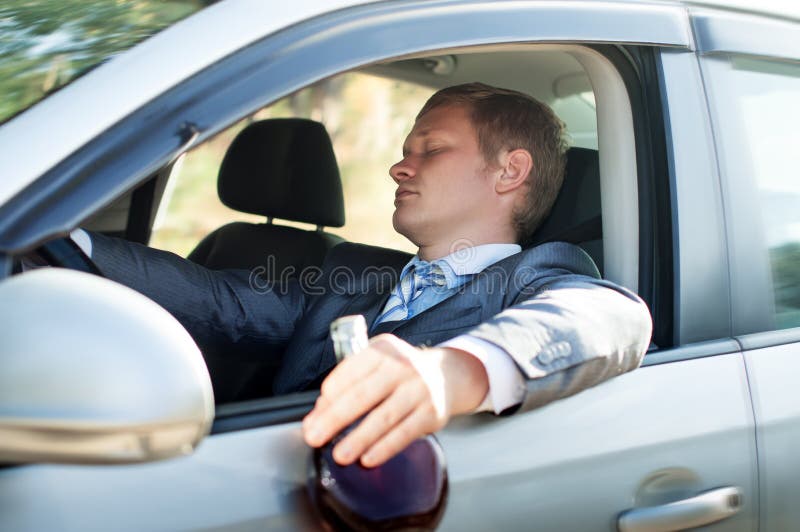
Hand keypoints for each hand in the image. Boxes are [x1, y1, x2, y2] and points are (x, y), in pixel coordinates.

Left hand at [302, 334, 488, 467]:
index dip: (327, 397)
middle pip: (362, 395)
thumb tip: (320, 414)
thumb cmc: (401, 373)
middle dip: (334, 419)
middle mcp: (401, 366)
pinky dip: (384, 448)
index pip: (348, 373)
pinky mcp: (432, 412)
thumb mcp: (377, 365)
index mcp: (382, 350)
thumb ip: (350, 384)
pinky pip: (404, 433)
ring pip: (383, 417)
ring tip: (340, 455)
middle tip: (314, 438)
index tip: (313, 418)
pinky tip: (368, 458)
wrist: (447, 375)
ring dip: (358, 439)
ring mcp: (419, 388)